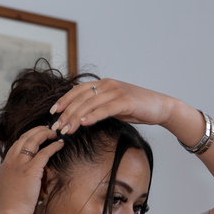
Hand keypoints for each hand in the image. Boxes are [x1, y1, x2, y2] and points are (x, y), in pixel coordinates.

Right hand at [0, 126, 63, 213]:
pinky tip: (60, 144)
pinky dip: (53, 146)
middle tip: (46, 130)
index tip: (35, 137)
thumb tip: (14, 183)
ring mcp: (20, 164)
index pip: (16, 146)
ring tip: (54, 133)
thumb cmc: (8, 208)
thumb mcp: (5, 190)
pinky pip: (44, 153)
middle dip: (36, 131)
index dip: (27, 139)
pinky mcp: (31, 170)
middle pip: (23, 138)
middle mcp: (11, 161)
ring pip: (32, 140)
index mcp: (5, 166)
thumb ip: (10, 182)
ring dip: (44, 134)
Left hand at [49, 79, 174, 134]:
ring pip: (90, 104)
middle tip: (57, 127)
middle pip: (81, 98)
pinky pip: (105, 109)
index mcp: (103, 84)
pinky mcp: (126, 101)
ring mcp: (117, 91)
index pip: (78, 90)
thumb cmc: (137, 108)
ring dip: (76, 117)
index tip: (53, 112)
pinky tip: (84, 123)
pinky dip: (93, 116)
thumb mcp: (114, 106)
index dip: (64, 100)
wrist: (160, 107)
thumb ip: (100, 107)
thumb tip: (83, 117)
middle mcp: (108, 84)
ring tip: (67, 129)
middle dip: (67, 113)